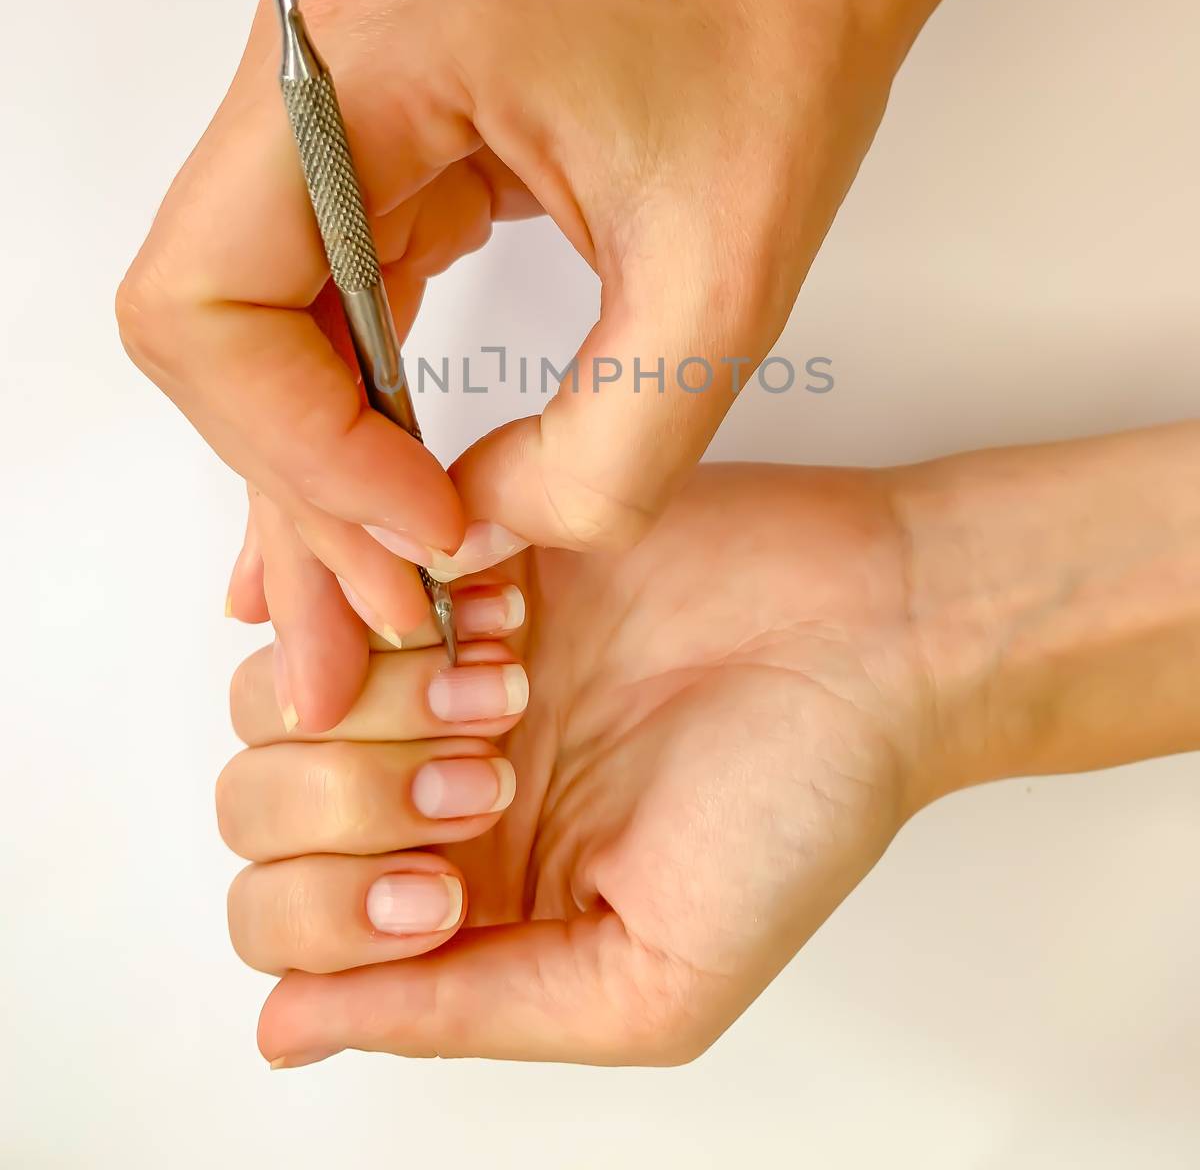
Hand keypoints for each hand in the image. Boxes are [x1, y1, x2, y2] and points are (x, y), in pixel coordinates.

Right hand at [122, 0, 930, 728]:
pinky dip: (355, 404)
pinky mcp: (367, 138)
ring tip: (391, 586)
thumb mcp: (719, 294)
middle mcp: (310, 60)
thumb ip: (602, 460)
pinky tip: (401, 490)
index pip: (209, 300)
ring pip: (254, 325)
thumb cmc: (774, 68)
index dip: (297, 450)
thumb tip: (469, 537)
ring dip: (319, 460)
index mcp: (368, 53)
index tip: (429, 529)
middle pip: (212, 325)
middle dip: (299, 482)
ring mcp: (326, 97)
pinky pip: (317, 297)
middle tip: (395, 608)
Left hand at [219, 461, 941, 1065]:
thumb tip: (286, 1034)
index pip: (284, 925)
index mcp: (468, 896)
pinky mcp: (474, 557)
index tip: (450, 885)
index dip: (331, 914)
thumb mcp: (641, 984)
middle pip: (258, 806)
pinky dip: (411, 607)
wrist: (877, 638)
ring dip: (382, 703)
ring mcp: (445, 666)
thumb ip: (460, 1011)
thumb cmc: (794, 810)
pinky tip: (510, 625)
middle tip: (492, 781)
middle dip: (356, 804)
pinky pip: (355, 578)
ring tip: (513, 695)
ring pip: (286, 690)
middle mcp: (436, 781)